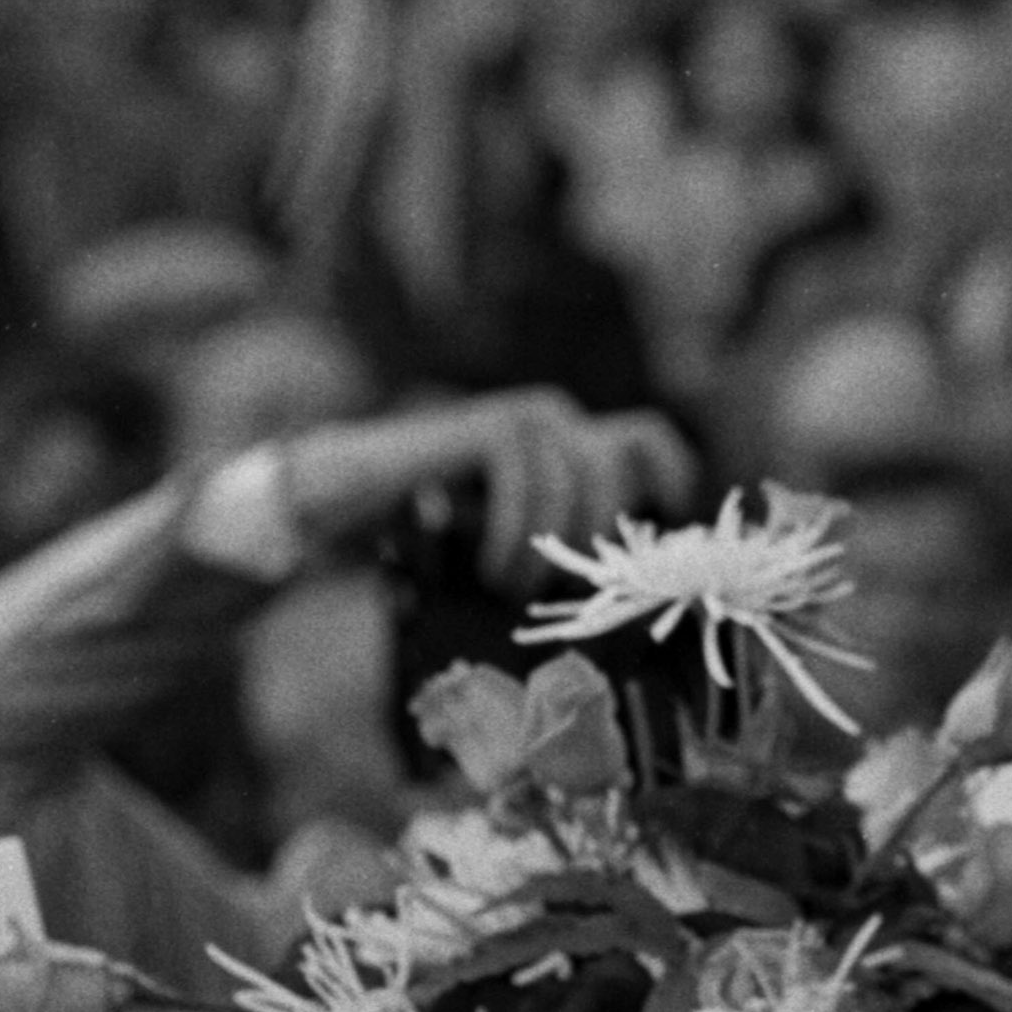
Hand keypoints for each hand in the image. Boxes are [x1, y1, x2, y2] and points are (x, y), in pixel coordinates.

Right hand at [290, 389, 700, 597]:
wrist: (342, 498)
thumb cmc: (427, 532)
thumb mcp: (509, 537)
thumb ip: (561, 539)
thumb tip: (623, 588)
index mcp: (569, 441)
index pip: (649, 440)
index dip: (669, 480)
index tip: (653, 539)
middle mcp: (556, 420)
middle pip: (617, 474)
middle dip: (593, 541)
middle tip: (554, 594)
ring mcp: (526, 417)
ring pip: (578, 485)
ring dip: (547, 550)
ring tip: (509, 591)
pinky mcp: (493, 425)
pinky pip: (532, 485)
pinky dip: (515, 538)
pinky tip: (490, 572)